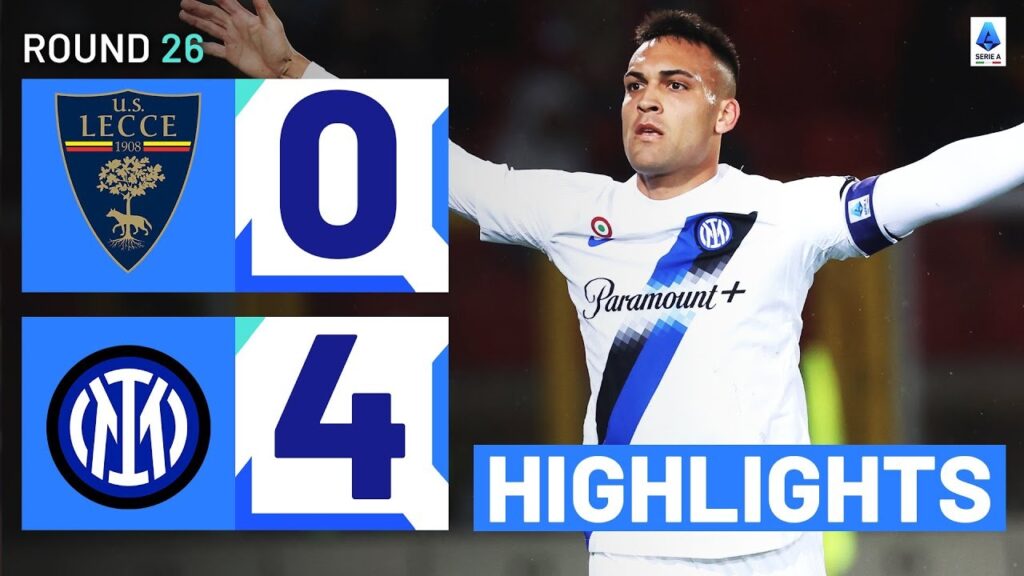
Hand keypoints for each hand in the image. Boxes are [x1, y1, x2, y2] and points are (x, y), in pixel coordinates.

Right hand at [179, 0, 309, 77]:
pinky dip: (205, 47)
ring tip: (184, 14)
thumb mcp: (273, 23)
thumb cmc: (281, 46)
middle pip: (213, 14)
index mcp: (244, 18)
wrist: (282, 67)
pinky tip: (196, 43)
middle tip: (185, 2)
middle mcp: (236, 27)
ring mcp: (232, 40)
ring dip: (197, 21)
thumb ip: (262, 6)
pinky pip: (215, 49)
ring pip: (210, 28)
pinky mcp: (231, 54)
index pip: (226, 2)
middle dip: (199, 7)